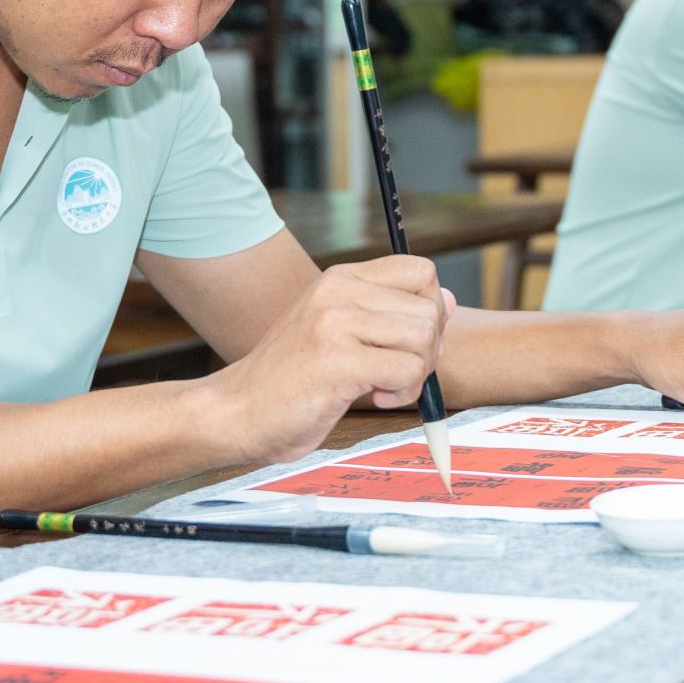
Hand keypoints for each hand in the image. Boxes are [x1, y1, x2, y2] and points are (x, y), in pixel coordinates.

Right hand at [206, 255, 453, 464]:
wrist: (235, 412)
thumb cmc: (291, 379)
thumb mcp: (338, 331)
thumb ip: (388, 314)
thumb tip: (448, 300)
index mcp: (340, 278)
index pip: (420, 270)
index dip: (431, 308)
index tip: (410, 342)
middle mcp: (337, 291)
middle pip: (430, 308)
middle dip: (428, 349)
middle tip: (397, 373)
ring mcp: (335, 323)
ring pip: (423, 337)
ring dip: (415, 374)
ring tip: (383, 386)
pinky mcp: (337, 362)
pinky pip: (407, 371)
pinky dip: (402, 394)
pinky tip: (373, 398)